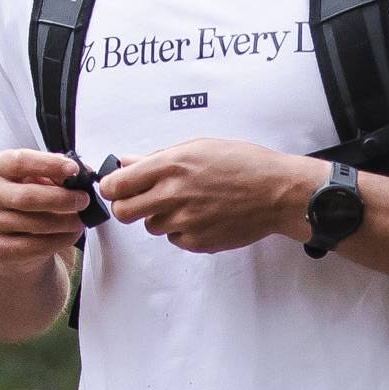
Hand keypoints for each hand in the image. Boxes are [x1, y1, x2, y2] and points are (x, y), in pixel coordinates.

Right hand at [0, 149, 90, 264]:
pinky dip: (59, 240)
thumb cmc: (36, 197)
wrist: (20, 235)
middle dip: (62, 199)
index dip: (49, 164)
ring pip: (34, 224)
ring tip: (80, 220)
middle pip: (27, 196)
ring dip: (65, 222)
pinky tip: (70, 234)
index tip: (74, 169)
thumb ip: (61, 172)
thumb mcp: (46, 177)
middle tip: (84, 200)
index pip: (20, 161)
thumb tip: (81, 174)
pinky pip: (35, 246)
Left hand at [101, 139, 329, 254]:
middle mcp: (172, 195)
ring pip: (151, 226)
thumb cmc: (244, 165)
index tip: (115, 187)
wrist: (277, 192)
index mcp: (170, 166)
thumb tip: (128, 162)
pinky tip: (204, 216)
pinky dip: (183, 230)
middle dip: (128, 205)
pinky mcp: (197, 242)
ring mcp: (184, 221)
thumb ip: (158, 158)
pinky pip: (175, 238)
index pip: (117, 185)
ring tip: (188, 204)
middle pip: (124, 211)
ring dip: (161, 217)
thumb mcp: (199, 147)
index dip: (111, 187)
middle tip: (143, 200)